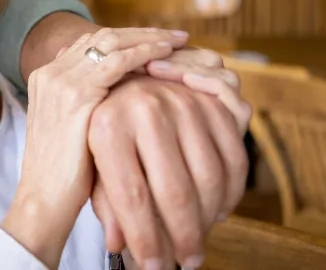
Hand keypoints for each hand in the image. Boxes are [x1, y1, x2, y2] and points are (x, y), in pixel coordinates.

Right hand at [1, 28, 178, 268]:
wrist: (43, 200)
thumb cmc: (64, 175)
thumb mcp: (73, 129)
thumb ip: (89, 105)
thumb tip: (117, 94)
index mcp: (46, 77)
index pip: (90, 43)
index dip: (126, 38)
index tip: (154, 41)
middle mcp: (51, 73)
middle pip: (102, 36)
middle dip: (140, 33)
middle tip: (174, 36)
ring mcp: (61, 81)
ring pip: (112, 43)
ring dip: (148, 39)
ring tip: (178, 42)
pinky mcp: (78, 96)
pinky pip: (118, 63)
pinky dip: (145, 55)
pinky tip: (168, 57)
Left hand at [88, 50, 250, 269]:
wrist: (121, 75)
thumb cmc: (101, 125)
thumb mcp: (92, 160)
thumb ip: (106, 201)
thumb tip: (118, 244)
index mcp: (107, 125)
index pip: (132, 195)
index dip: (145, 238)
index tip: (153, 267)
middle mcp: (145, 108)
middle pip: (176, 191)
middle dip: (184, 237)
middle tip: (186, 263)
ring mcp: (182, 100)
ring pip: (209, 176)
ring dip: (210, 218)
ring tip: (200, 240)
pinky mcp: (210, 99)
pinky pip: (233, 154)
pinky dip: (232, 190)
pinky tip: (218, 210)